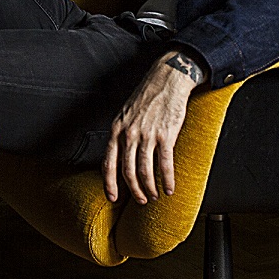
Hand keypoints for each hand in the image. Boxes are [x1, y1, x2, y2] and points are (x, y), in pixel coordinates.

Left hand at [102, 50, 206, 204]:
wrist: (167, 79)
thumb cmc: (147, 96)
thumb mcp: (126, 114)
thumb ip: (122, 134)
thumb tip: (121, 155)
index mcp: (117, 130)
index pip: (108, 164)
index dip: (110, 184)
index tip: (113, 198)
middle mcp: (129, 134)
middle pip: (128, 172)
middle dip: (134, 191)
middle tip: (141, 200)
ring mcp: (147, 135)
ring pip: (145, 171)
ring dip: (150, 188)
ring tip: (155, 196)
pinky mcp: (165, 135)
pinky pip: (165, 164)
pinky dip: (167, 179)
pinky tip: (170, 188)